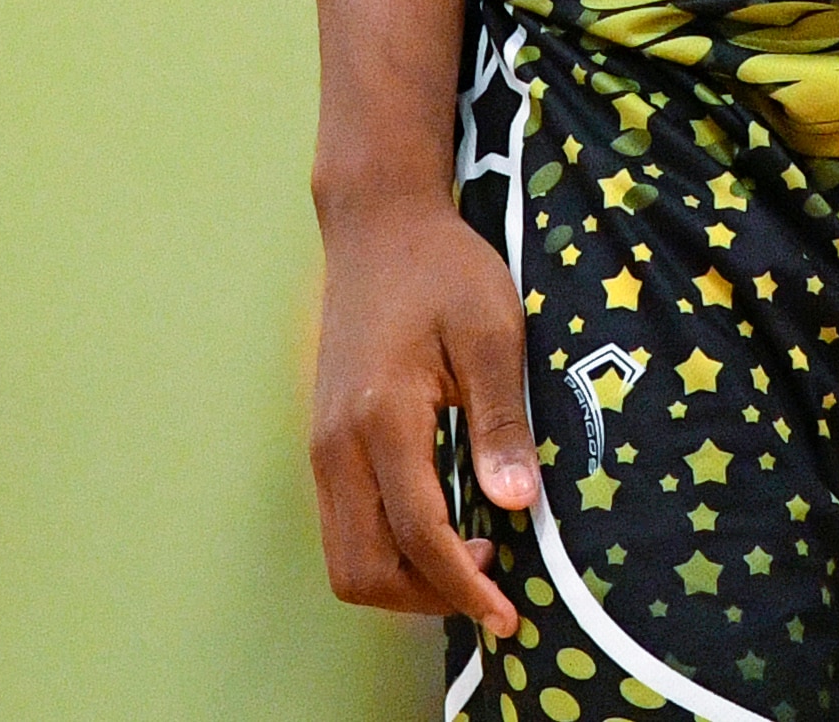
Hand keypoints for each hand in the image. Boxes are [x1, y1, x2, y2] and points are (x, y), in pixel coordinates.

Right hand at [308, 195, 539, 639]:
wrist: (379, 226)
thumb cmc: (444, 270)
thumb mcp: (492, 333)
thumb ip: (500, 421)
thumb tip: (516, 503)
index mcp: (381, 417)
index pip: (418, 533)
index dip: (463, 584)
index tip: (508, 613)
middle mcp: (337, 444)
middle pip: (364, 568)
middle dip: (428, 597)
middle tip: (494, 585)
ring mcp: (322, 447)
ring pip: (346, 557)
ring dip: (405, 580)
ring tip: (472, 561)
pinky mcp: (323, 444)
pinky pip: (344, 527)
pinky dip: (388, 551)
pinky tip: (441, 530)